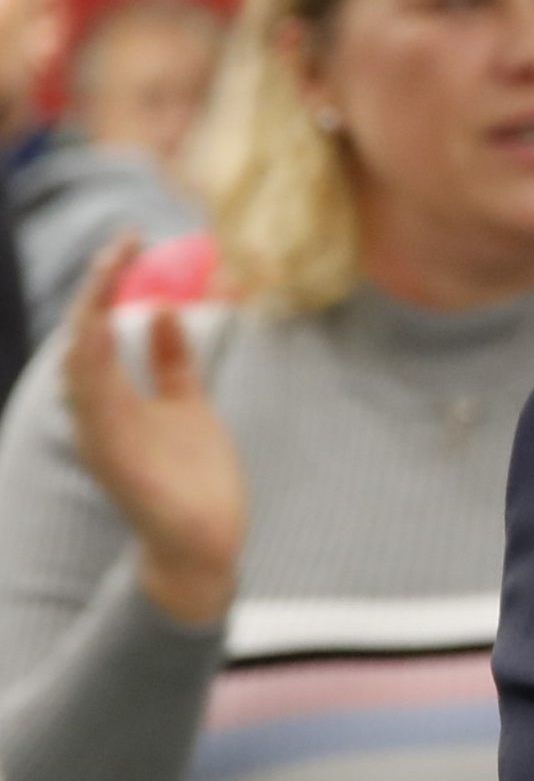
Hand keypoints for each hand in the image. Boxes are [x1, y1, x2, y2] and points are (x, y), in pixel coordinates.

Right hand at [64, 237, 245, 626]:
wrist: (205, 540)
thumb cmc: (191, 475)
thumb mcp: (186, 404)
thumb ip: (171, 361)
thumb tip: (161, 310)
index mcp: (111, 399)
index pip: (96, 329)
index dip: (108, 284)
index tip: (131, 240)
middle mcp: (96, 414)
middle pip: (80, 338)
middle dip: (96, 289)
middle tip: (120, 244)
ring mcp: (100, 436)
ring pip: (80, 366)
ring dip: (92, 314)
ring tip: (108, 268)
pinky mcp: (114, 459)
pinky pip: (95, 406)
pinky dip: (94, 366)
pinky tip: (102, 329)